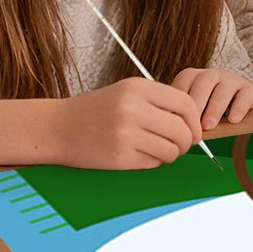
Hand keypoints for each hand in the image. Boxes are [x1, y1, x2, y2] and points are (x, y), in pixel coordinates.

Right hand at [57, 78, 205, 168]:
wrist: (57, 127)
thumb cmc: (97, 110)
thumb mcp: (127, 92)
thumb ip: (159, 101)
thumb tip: (194, 121)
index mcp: (138, 88)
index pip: (185, 103)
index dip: (195, 120)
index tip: (194, 130)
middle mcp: (132, 108)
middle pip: (181, 129)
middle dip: (187, 141)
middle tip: (182, 145)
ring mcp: (125, 133)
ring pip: (170, 149)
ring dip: (172, 154)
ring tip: (162, 151)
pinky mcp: (118, 157)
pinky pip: (152, 163)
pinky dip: (154, 162)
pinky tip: (143, 156)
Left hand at [171, 68, 252, 129]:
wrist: (242, 103)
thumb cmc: (211, 109)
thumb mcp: (195, 109)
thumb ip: (183, 116)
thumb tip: (168, 131)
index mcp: (192, 77)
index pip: (182, 86)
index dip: (179, 107)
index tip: (177, 126)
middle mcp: (211, 75)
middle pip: (202, 85)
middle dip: (196, 107)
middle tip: (192, 127)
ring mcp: (231, 80)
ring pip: (222, 90)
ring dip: (214, 109)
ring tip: (209, 126)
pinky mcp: (249, 88)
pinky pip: (244, 95)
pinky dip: (238, 108)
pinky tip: (233, 120)